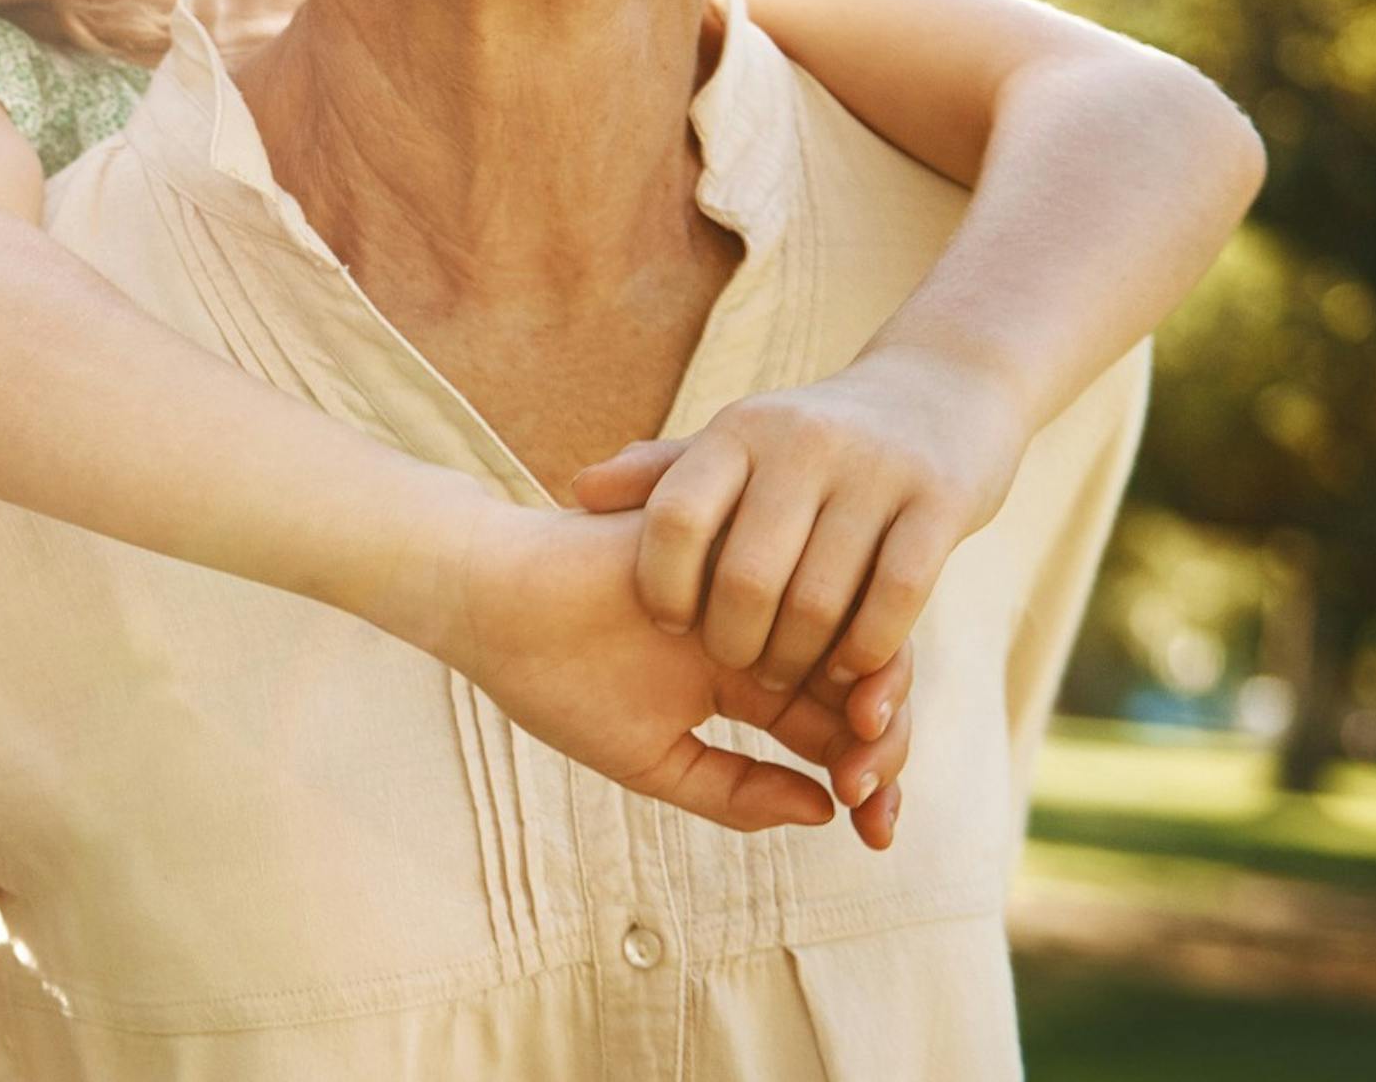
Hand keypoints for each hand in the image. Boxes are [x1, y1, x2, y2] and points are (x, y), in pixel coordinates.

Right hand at [418, 504, 913, 847]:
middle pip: (855, 682)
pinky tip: (848, 685)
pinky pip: (817, 580)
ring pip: (849, 632)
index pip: (829, 727)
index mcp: (746, 680)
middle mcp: (764, 628)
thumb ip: (734, 790)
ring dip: (875, 691)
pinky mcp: (745, 542)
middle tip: (876, 790)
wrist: (493, 598)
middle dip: (882, 742)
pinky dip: (844, 633)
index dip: (867, 780)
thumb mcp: (651, 758)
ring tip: (866, 740)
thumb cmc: (556, 681)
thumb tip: (826, 811)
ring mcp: (756, 583)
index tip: (877, 833)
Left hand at [563, 345, 1025, 696]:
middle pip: (747, 577)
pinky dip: (868, 650)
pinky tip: (852, 671)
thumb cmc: (814, 440)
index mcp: (739, 431)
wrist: (942, 388)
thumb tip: (578, 491)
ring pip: (821, 599)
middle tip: (740, 673)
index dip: (663, 585)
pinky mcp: (940, 502)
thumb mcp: (738, 443)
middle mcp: (801, 444)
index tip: (668, 624)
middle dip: (737, 644)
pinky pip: (897, 598)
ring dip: (800, 660)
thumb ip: (663, 474)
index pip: (676, 518)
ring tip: (789, 680)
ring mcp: (875, 471)